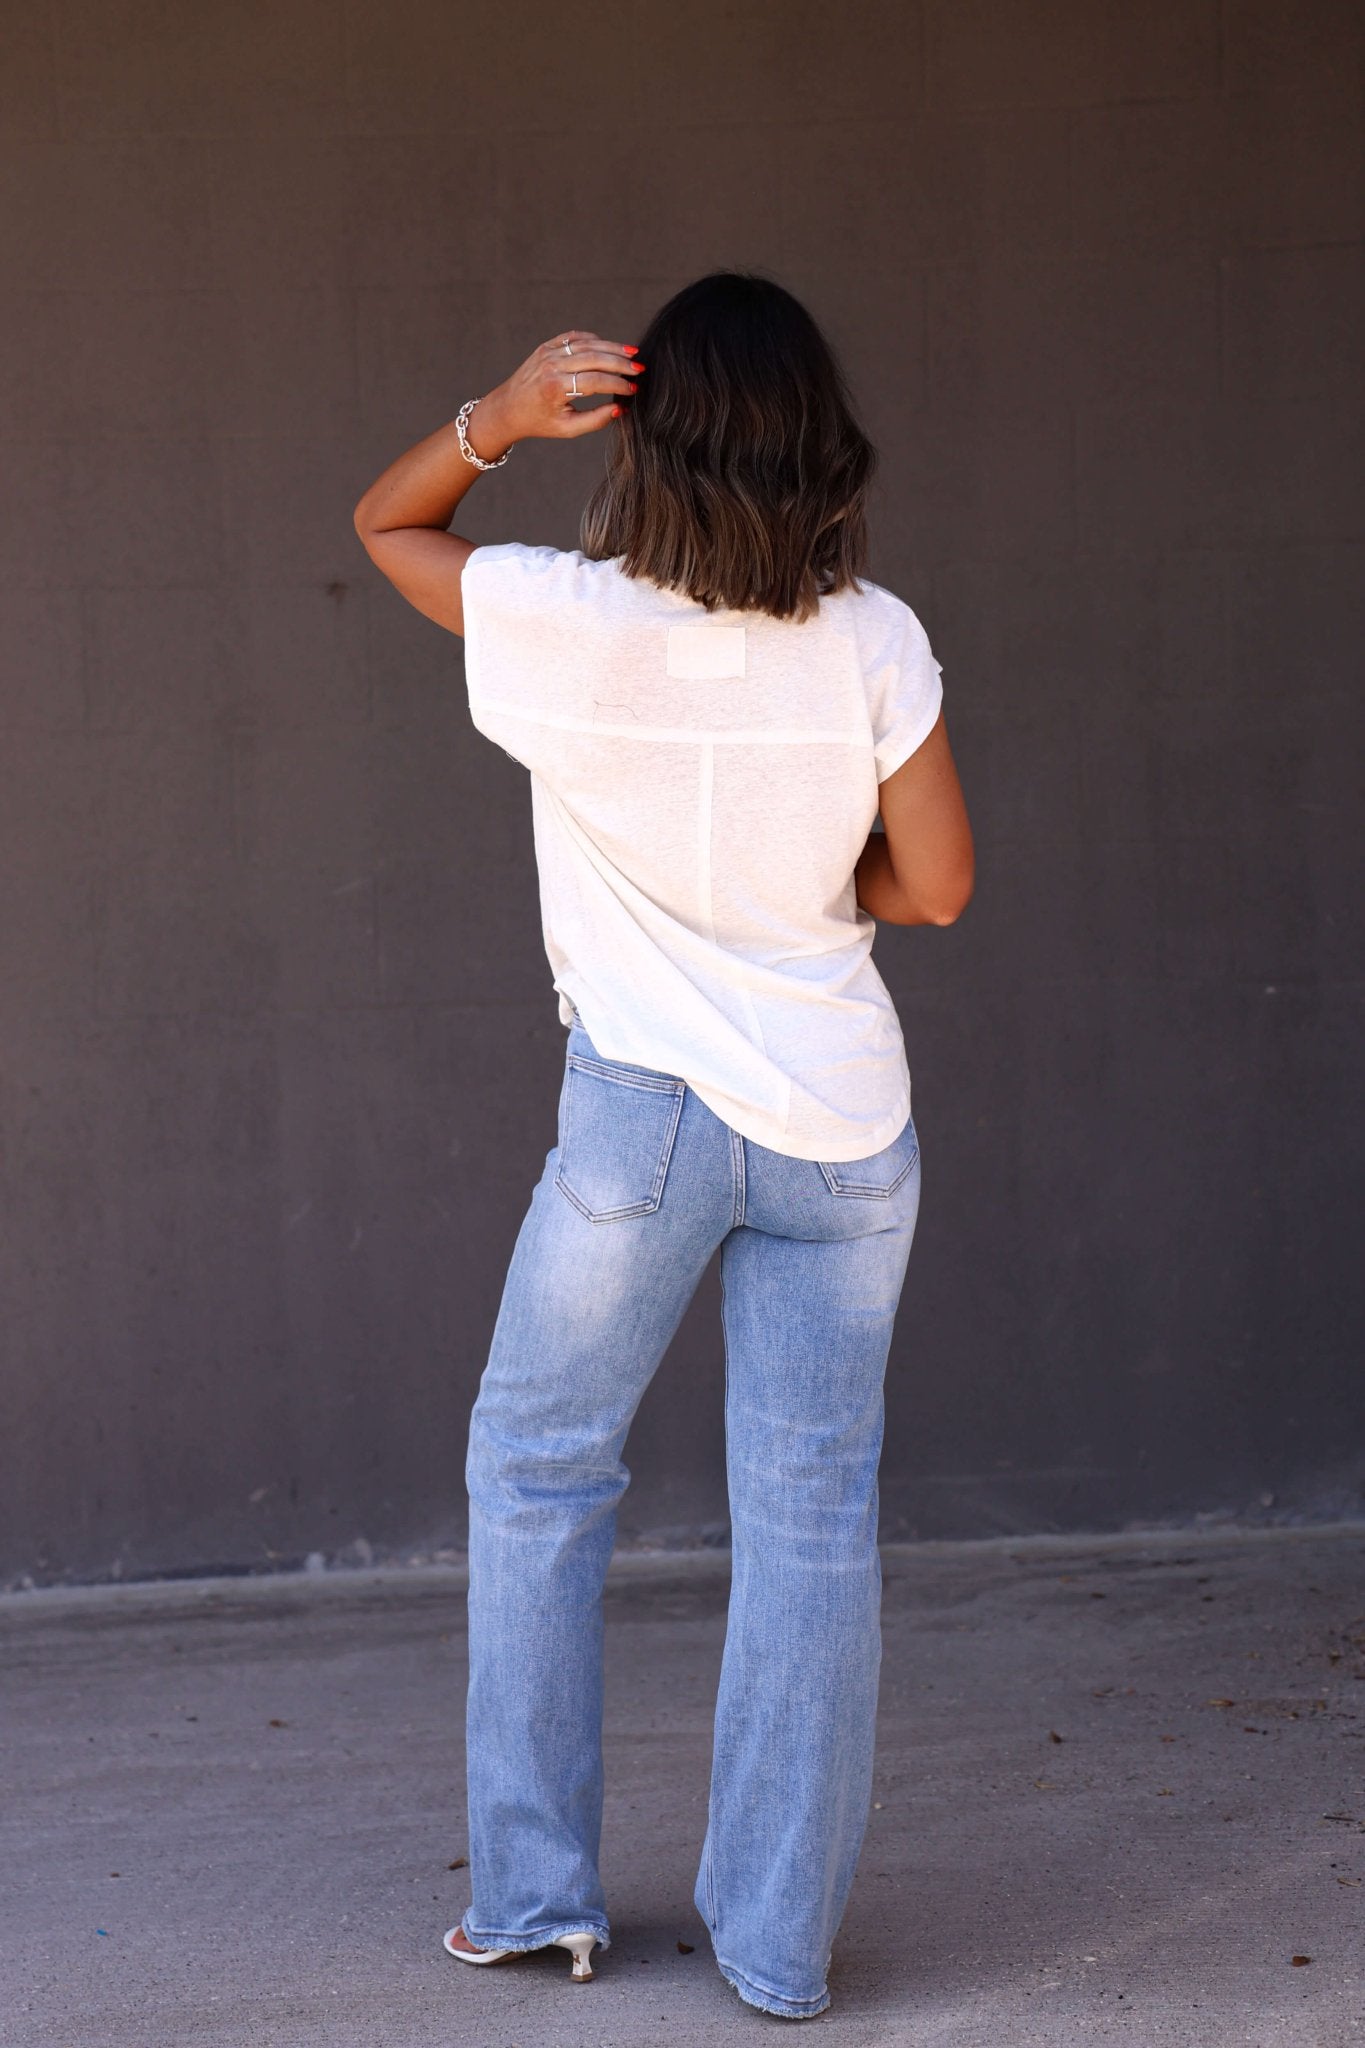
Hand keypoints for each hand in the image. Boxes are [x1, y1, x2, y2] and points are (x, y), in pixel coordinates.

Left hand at [473, 329, 642, 450]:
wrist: (508, 408)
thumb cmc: (539, 422)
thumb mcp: (567, 429)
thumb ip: (595, 420)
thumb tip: (621, 408)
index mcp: (555, 388)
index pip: (595, 381)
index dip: (618, 384)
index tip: (633, 389)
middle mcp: (552, 366)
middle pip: (595, 357)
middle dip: (621, 362)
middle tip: (640, 368)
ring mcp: (548, 352)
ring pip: (587, 344)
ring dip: (612, 348)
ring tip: (631, 354)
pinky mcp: (547, 346)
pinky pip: (575, 337)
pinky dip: (594, 340)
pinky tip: (608, 347)